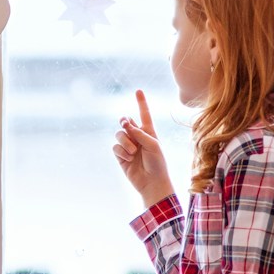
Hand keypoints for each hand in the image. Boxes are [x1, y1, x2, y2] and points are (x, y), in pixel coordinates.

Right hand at [114, 90, 175, 206]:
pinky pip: (115, 146)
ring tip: (133, 152)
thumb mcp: (153, 145)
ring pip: (119, 134)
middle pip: (126, 121)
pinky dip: (122, 151)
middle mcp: (137, 137)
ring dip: (125, 141)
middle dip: (125, 121)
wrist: (152, 182)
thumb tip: (125, 125)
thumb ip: (140, 133)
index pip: (144, 115)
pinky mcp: (121, 156)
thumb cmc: (158, 163)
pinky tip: (128, 158)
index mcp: (149, 132)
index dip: (141, 102)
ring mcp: (128, 146)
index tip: (138, 91)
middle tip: (126, 124)